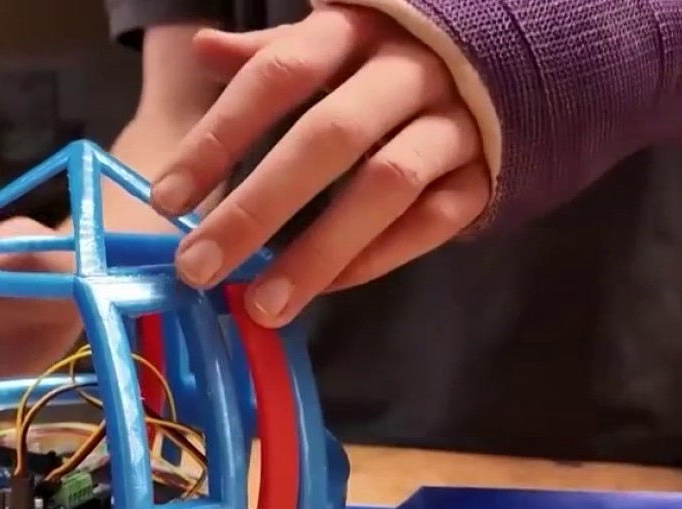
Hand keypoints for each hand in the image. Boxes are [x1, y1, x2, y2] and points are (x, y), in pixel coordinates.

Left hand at [153, 6, 490, 326]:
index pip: (277, 76)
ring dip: (319, 251)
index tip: (165, 199)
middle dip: (257, 207)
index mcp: (357, 29)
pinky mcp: (488, 173)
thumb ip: (272, 52)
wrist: (516, 59)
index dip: (219, 136)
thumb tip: (203, 48)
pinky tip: (328, 288)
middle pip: (328, 138)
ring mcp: (456, 123)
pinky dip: (379, 258)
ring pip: (386, 187)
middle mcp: (408, 71)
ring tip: (262, 307)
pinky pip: (433, 222)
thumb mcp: (337, 37)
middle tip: (197, 268)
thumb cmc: (396, 54)